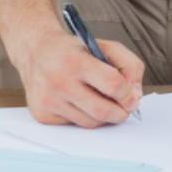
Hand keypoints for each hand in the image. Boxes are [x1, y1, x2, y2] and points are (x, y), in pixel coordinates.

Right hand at [13, 32, 144, 127]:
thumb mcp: (104, 46)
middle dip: (121, 113)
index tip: (132, 96)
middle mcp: (59, 81)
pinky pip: (75, 125)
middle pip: (102, 110)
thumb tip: (135, 95)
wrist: (36, 51)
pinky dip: (84, 117)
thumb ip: (129, 65)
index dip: (128, 94)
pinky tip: (81, 103)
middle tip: (125, 108)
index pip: (112, 84)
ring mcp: (49, 100)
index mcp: (75, 61)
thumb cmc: (73, 51)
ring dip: (104, 117)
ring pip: (90, 122)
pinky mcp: (43, 114)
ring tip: (103, 103)